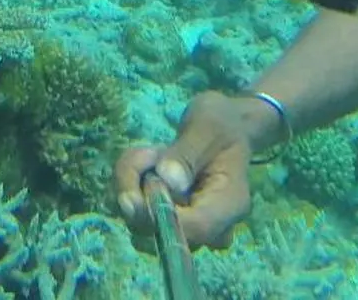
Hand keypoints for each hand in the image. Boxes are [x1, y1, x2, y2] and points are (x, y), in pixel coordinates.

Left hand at [113, 92, 261, 249]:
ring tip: (154, 151)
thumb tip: (169, 183)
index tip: (132, 194)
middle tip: (151, 152)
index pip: (196, 229)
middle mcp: (208, 226)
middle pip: (160, 233)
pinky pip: (132, 210)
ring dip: (132, 181)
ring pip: (138, 221)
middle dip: (138, 191)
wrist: (223, 128)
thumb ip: (187, 155)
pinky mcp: (163, 220)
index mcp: (229, 206)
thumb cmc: (220, 124)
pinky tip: (148, 159)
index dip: (159, 217)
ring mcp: (185, 226)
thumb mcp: (207, 127)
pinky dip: (129, 181)